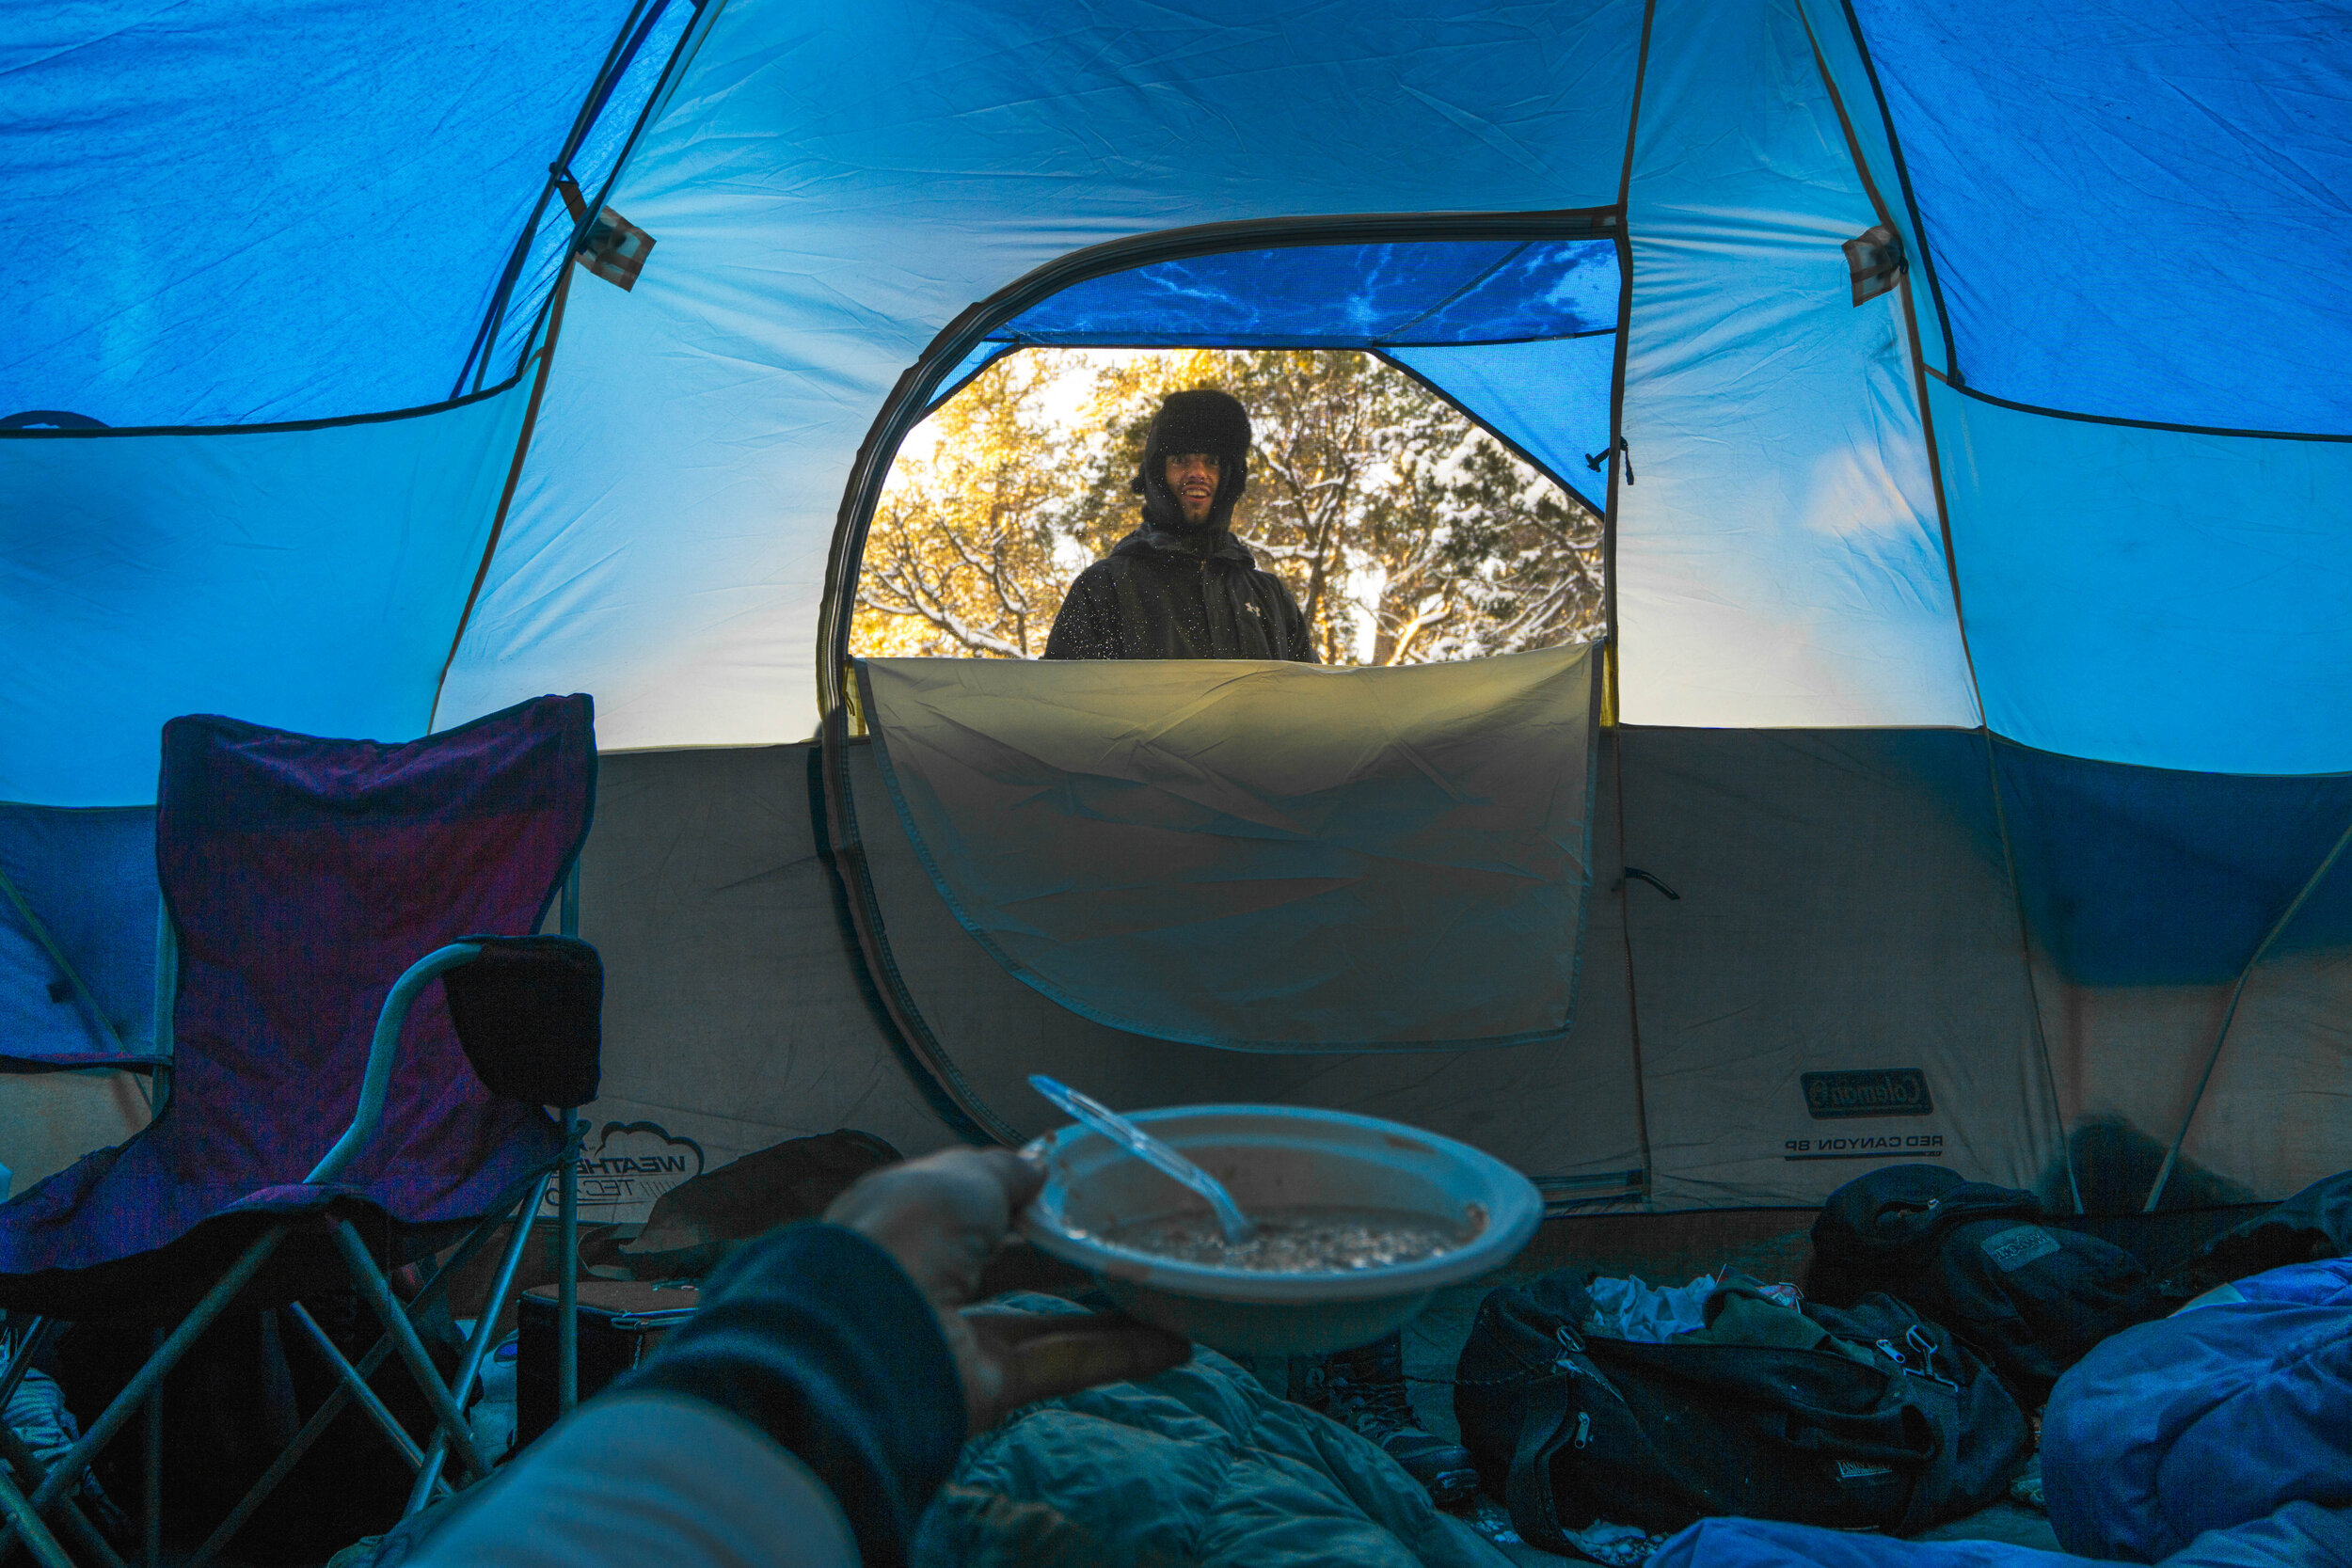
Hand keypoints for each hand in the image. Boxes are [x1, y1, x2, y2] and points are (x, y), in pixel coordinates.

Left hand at [824, 1147, 1189, 1428]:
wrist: (862, 1346)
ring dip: (1110, 1308)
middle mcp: (933, 1275)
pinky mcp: (988, 1389)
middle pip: (1015, 1261)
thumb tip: (1041, 1165)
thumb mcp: (957, 1179)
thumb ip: (1004, 1170)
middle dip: (1073, 1250)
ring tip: (1170, 1292)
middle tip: (1134, 1237)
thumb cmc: (902, 1239)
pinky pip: (1062, 1365)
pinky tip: (1174, 1346)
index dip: (1025, 1190)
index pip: (972, 1200)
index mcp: (910, 1217)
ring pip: (1046, 1316)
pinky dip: (1118, 1355)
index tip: (1084, 1183)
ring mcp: (961, 1336)